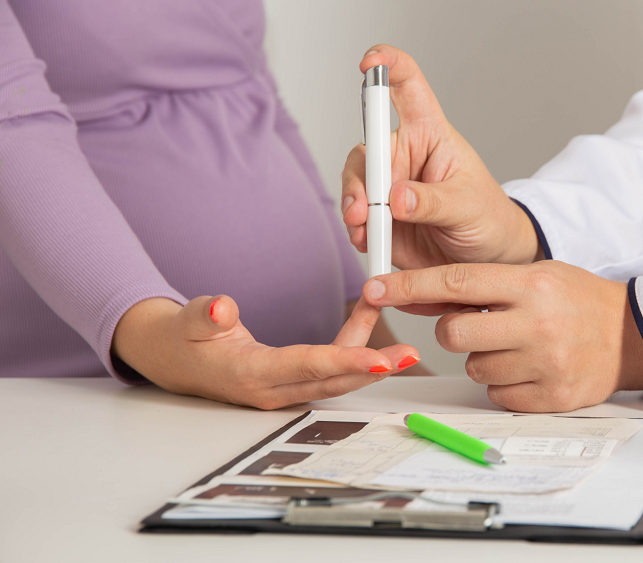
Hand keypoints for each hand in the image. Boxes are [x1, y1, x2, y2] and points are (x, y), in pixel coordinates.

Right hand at [112, 295, 419, 409]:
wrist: (173, 359)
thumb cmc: (182, 338)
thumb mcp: (187, 321)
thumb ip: (206, 315)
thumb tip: (222, 307)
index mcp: (249, 374)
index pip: (305, 367)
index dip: (344, 362)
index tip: (379, 360)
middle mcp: (271, 389)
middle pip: (331, 380)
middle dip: (374, 370)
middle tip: (410, 356)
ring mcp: (282, 389)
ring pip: (333, 376)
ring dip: (369, 361)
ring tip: (403, 343)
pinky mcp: (289, 382)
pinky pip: (326, 367)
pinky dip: (350, 348)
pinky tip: (366, 322)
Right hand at [342, 44, 542, 268]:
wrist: (486, 259)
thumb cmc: (486, 217)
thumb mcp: (468, 206)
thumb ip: (433, 202)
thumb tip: (396, 199)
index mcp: (430, 134)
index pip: (407, 88)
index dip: (388, 66)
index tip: (370, 63)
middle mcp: (403, 155)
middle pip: (369, 149)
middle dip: (360, 178)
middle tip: (364, 208)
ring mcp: (388, 187)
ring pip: (355, 183)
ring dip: (353, 205)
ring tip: (363, 229)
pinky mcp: (380, 218)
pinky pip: (356, 217)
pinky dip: (356, 229)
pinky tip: (366, 240)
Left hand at [361, 262, 642, 411]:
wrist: (629, 334)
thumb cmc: (574, 300)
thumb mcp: (535, 275)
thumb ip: (485, 284)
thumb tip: (422, 295)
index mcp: (530, 285)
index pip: (455, 282)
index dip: (408, 286)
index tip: (374, 288)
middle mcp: (536, 323)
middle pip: (453, 332)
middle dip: (452, 329)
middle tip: (475, 324)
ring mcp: (545, 363)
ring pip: (472, 367)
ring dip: (481, 357)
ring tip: (512, 345)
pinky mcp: (551, 397)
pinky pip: (495, 394)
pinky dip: (501, 382)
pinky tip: (525, 367)